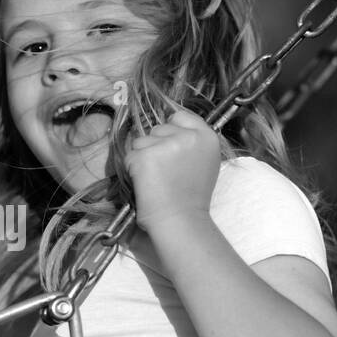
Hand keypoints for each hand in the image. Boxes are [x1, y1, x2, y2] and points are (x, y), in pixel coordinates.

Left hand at [123, 108, 222, 232]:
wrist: (181, 221)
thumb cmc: (191, 198)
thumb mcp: (204, 163)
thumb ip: (191, 143)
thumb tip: (169, 130)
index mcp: (207, 136)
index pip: (180, 116)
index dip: (171, 130)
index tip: (170, 149)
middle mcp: (188, 136)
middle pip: (158, 128)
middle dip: (156, 146)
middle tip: (165, 172)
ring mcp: (166, 144)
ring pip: (141, 141)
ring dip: (143, 158)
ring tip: (156, 180)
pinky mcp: (145, 156)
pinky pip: (130, 156)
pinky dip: (132, 170)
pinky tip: (146, 184)